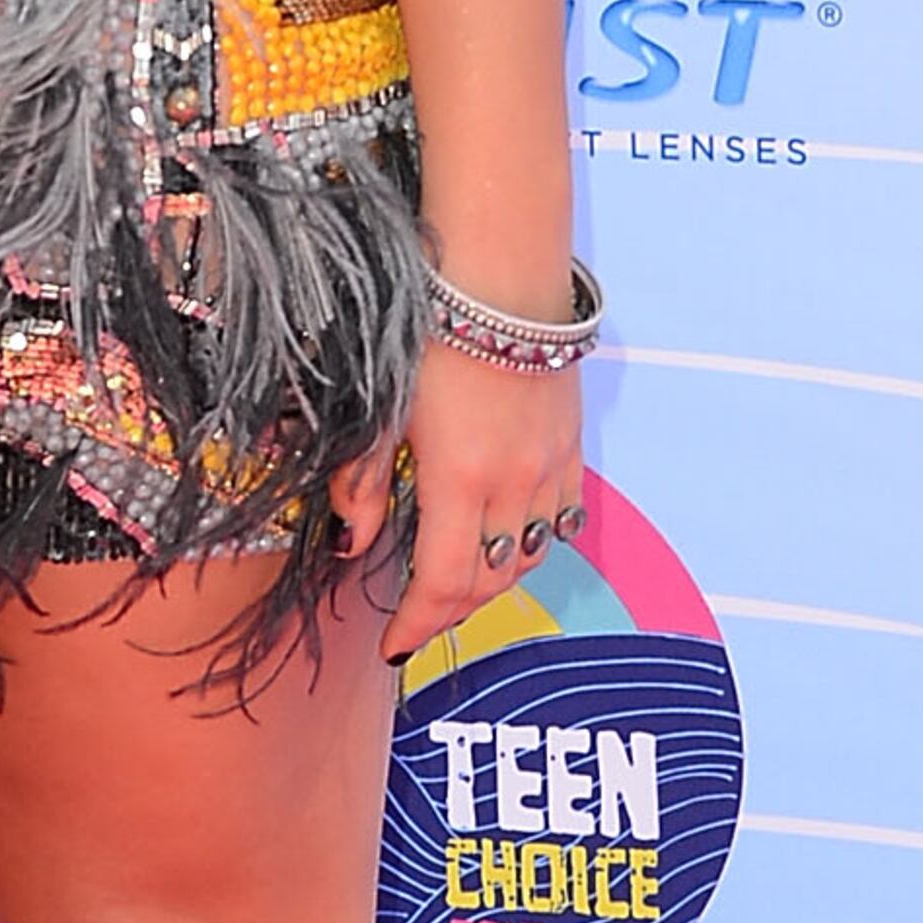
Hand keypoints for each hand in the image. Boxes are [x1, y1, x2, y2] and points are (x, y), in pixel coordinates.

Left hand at [331, 333, 583, 668]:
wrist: (501, 274)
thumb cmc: (431, 329)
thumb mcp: (380, 407)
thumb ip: (363, 480)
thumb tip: (351, 543)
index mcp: (459, 482)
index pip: (443, 587)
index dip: (417, 627)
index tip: (392, 647)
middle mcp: (512, 485)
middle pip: (487, 582)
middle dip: (449, 611)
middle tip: (416, 619)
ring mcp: (549, 468)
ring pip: (528, 557)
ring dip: (491, 581)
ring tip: (456, 583)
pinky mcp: (571, 446)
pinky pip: (558, 519)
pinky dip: (533, 543)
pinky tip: (508, 538)